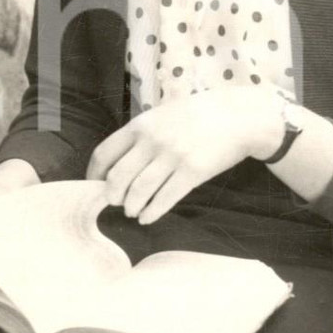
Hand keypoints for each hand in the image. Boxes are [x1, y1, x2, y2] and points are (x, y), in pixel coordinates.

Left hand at [86, 86, 281, 225]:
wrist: (237, 117)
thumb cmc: (198, 116)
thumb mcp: (163, 115)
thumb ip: (141, 135)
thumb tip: (117, 163)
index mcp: (141, 125)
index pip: (104, 153)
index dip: (95, 175)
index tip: (96, 186)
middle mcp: (153, 140)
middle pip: (118, 177)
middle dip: (112, 196)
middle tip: (116, 203)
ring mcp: (173, 156)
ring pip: (139, 191)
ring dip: (131, 207)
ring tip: (133, 212)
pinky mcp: (192, 172)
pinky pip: (164, 199)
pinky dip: (152, 212)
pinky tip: (148, 217)